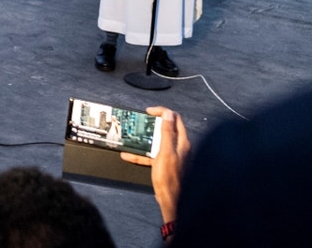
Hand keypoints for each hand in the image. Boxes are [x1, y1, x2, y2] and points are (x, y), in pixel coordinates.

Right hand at [121, 107, 189, 224]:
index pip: (174, 118)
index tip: (149, 112)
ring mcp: (172, 156)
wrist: (171, 200)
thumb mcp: (165, 152)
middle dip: (152, 125)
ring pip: (157, 142)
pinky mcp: (165, 164)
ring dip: (144, 139)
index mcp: (182, 142)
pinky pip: (152, 155)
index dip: (162, 112)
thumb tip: (167, 114)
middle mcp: (179, 147)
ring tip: (133, 137)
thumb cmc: (169, 178)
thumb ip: (167, 132)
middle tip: (141, 122)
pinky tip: (129, 155)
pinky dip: (141, 154)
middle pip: (166, 129)